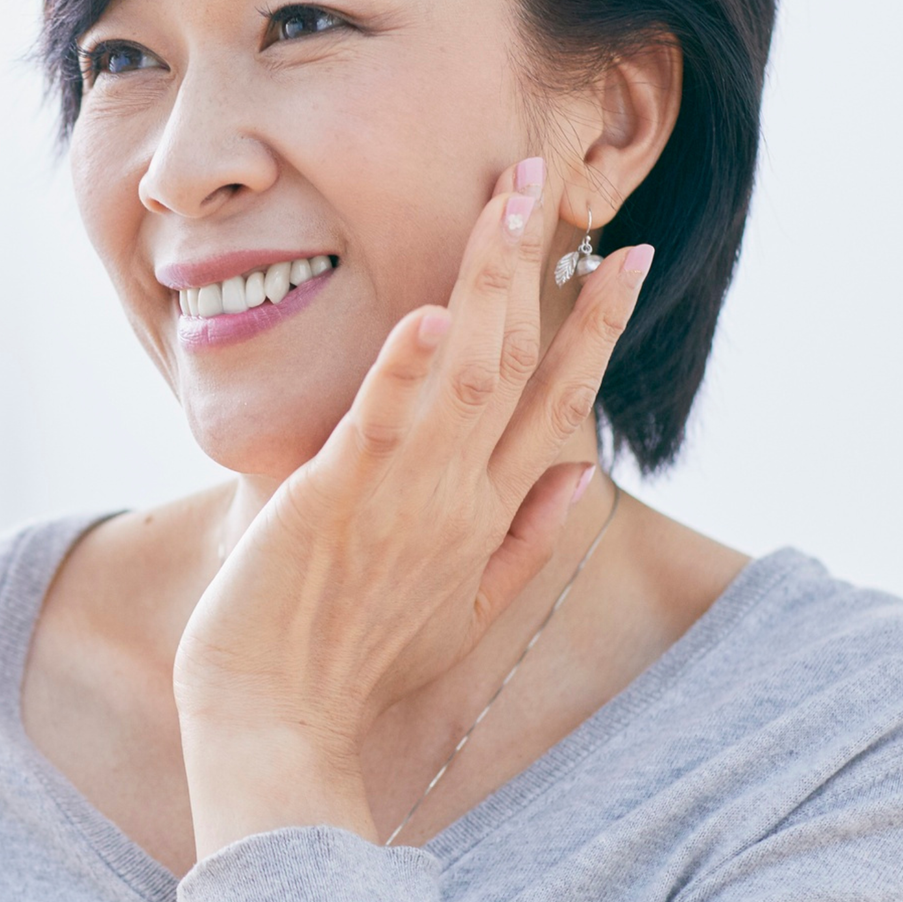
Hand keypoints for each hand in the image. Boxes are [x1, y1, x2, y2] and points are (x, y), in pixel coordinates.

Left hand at [173, 157, 651, 855]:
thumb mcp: (462, 607)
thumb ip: (526, 536)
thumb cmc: (353, 664)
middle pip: (520, 363)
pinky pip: (384, 424)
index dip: (594, 325)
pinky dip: (408, 370)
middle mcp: (462, 497)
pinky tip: (430, 314)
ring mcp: (406, 497)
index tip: (622, 255)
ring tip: (509, 199)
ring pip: (468, 371)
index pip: (558, 401)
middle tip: (554, 176)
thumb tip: (585, 471)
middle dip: (540, 264)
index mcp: (489, 516)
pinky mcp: (339, 499)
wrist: (280, 725)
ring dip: (490, 280)